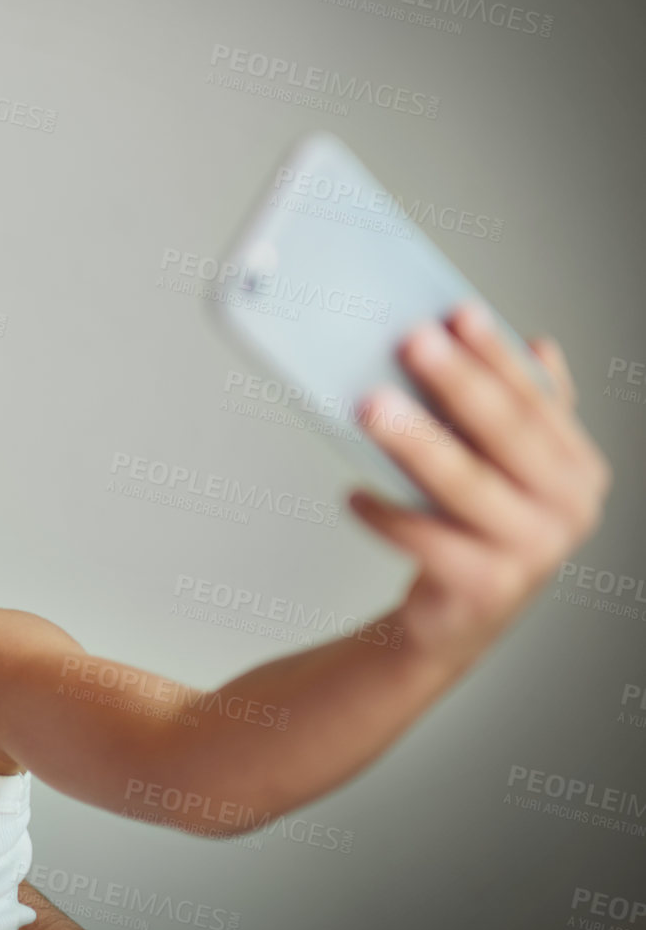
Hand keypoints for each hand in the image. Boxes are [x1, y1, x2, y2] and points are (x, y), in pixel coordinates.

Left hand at [351, 300, 611, 654]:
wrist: (458, 617)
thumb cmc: (477, 527)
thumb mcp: (510, 468)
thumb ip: (526, 412)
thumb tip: (537, 344)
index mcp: (576, 466)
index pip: (535, 398)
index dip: (496, 354)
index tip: (457, 313)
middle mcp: (568, 508)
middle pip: (507, 433)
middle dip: (457, 382)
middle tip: (410, 341)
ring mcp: (533, 552)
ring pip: (467, 485)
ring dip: (416, 442)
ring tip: (370, 406)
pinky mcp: (487, 589)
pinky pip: (428, 543)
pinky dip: (387, 515)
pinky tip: (352, 492)